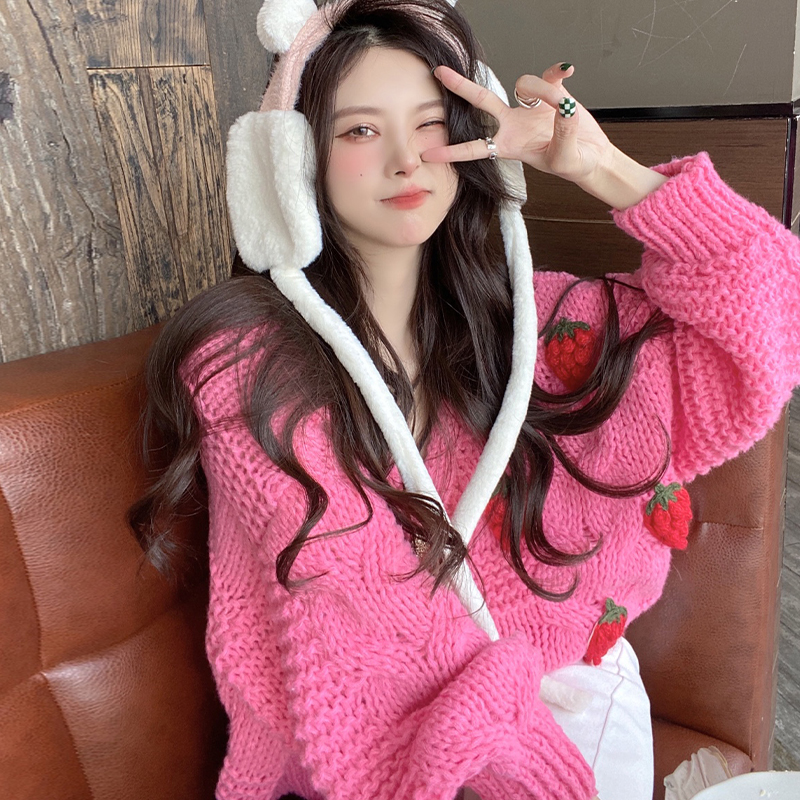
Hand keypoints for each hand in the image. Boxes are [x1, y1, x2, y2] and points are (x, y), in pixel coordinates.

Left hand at [423, 62, 613, 187]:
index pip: (475, 147)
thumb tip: (562, 107)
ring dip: (541, 88)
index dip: (453, 151)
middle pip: (482, 101)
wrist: (591, 157)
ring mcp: (531, 108)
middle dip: (460, 87)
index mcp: (510, 145)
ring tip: (562, 104)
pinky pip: (550, 75)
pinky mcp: (551, 94)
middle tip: (440, 73)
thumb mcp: (566, 157)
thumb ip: (563, 132)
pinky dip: (558, 71)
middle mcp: (514, 124)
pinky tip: (567, 72)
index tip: (429, 154)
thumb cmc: (575, 165)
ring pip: (523, 84)